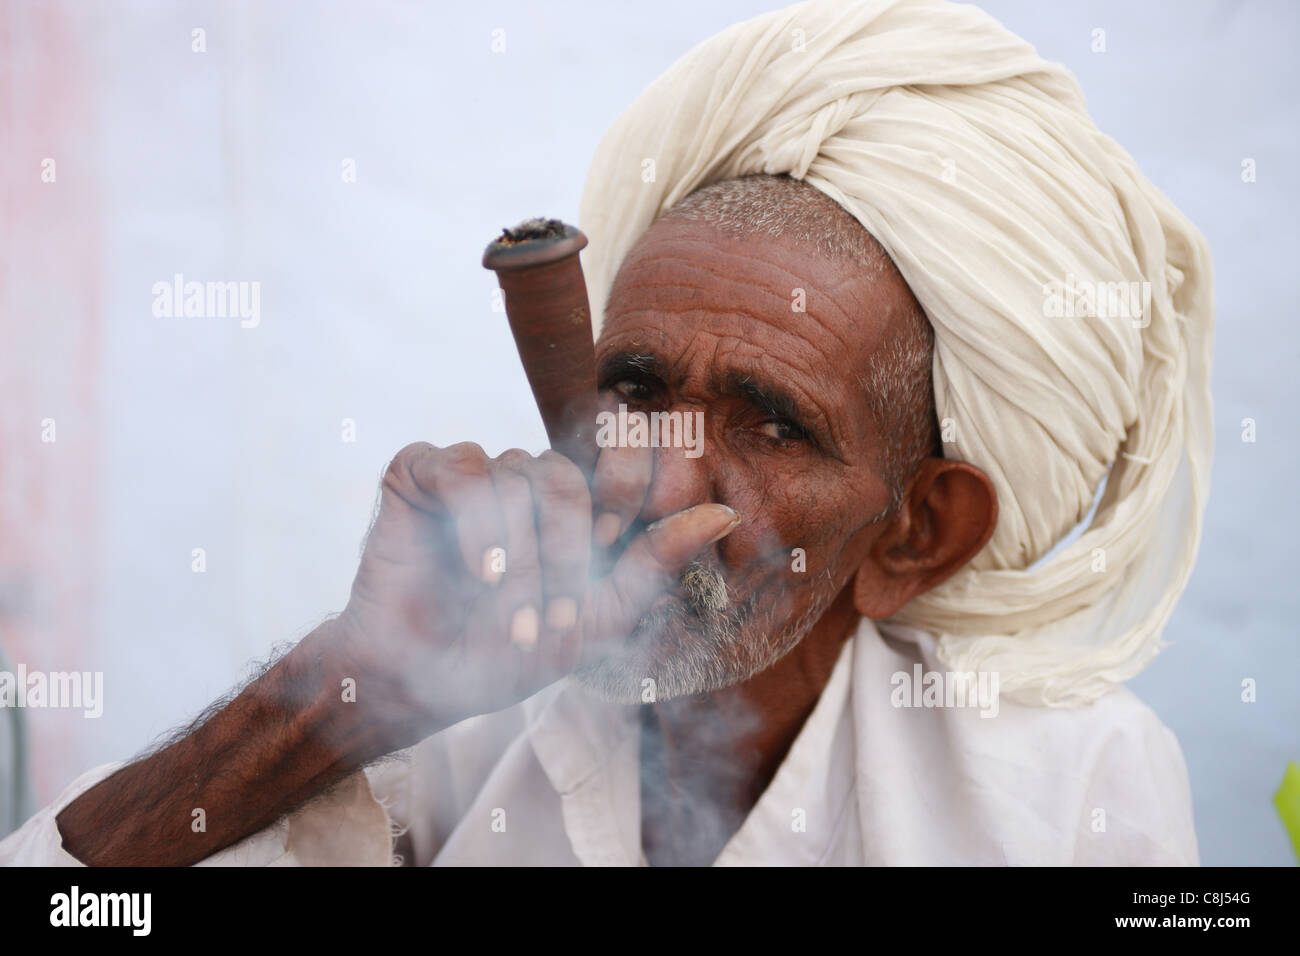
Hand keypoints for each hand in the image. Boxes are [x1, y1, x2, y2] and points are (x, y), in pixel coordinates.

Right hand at [332, 441, 739, 750]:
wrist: (419, 683)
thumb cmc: (507, 654)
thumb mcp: (598, 618)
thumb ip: (655, 564)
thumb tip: (725, 516)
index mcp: (576, 503)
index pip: (621, 447)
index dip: (626, 487)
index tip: (610, 545)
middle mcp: (527, 479)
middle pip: (567, 474)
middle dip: (567, 550)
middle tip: (554, 611)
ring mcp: (475, 471)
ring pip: (517, 476)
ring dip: (520, 557)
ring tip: (505, 615)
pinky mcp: (422, 473)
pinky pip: (463, 468)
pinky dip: (475, 523)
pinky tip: (478, 571)